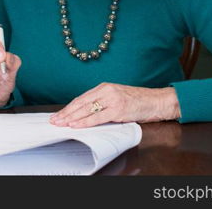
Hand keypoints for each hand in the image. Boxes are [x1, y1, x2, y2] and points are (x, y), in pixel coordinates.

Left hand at [49, 83, 180, 127]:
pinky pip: (97, 117)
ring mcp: (112, 99)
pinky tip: (76, 124)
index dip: (69, 107)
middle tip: (54, 120)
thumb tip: (85, 114)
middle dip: (66, 113)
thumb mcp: (117, 98)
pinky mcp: (118, 109)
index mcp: (104, 87)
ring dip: (71, 117)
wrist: (157, 101)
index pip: (82, 98)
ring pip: (86, 109)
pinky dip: (84, 121)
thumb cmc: (139, 101)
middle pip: (81, 103)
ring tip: (61, 123)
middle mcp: (106, 90)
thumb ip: (103, 103)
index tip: (59, 114)